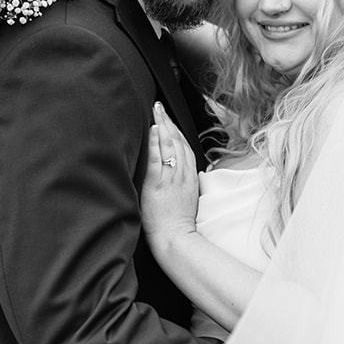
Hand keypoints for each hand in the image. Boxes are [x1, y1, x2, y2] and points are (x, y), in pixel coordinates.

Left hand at [141, 102, 198, 249]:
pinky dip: (156, 142)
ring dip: (162, 125)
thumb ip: (185, 182)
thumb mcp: (188, 198)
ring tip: (156, 110)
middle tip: (160, 105)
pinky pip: (158, 159)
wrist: (176, 238)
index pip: (185, 146)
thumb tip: (181, 171)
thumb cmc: (179, 223)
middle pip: (178, 141)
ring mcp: (171, 178)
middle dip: (169, 121)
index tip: (170, 118)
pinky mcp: (158, 184)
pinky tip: (152, 130)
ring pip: (170, 145)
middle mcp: (183, 174)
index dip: (177, 129)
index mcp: (190, 177)